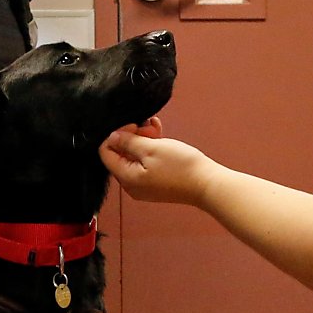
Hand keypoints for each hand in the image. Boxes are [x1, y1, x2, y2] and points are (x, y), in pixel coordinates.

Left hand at [98, 119, 215, 204]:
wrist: (206, 184)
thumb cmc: (181, 167)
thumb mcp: (151, 148)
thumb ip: (128, 142)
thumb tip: (112, 137)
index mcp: (126, 178)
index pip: (105, 152)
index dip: (116, 135)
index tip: (133, 126)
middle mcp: (131, 185)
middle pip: (120, 155)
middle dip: (132, 136)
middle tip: (147, 127)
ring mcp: (143, 185)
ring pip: (134, 157)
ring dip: (143, 140)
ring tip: (156, 129)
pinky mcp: (155, 183)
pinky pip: (145, 163)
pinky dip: (150, 150)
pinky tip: (160, 137)